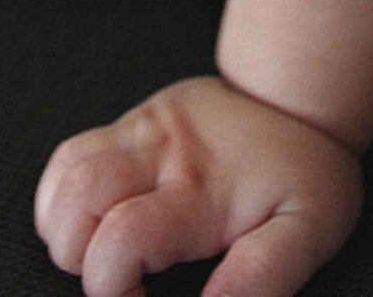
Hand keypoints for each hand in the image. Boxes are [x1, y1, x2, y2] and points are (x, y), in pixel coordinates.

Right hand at [35, 76, 362, 296]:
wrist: (301, 95)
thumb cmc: (307, 170)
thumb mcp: (310, 228)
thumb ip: (263, 275)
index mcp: (199, 191)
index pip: (121, 239)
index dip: (111, 288)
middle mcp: (161, 153)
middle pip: (76, 198)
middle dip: (78, 256)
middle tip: (122, 275)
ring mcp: (143, 130)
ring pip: (66, 172)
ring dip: (65, 226)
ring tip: (105, 249)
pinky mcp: (135, 120)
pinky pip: (72, 154)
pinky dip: (62, 197)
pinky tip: (94, 220)